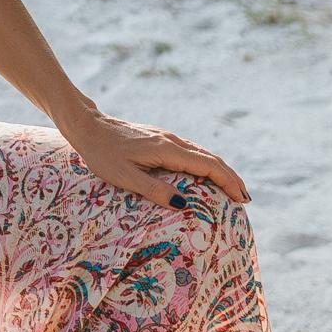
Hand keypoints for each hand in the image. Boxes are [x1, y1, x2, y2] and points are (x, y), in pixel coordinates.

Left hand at [55, 100, 249, 208]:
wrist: (87, 126)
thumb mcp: (126, 177)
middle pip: (211, 158)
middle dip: (230, 177)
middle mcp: (171, 140)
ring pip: (202, 152)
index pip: (208, 165)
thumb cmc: (102, 154)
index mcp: (167, 149)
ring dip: (220, 170)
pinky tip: (205, 173)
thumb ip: (155, 191)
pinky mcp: (159, 138)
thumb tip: (184, 205)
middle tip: (244, 198)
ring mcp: (166, 137)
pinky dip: (206, 163)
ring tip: (232, 188)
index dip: (228, 181)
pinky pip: (190, 151)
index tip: (241, 199)